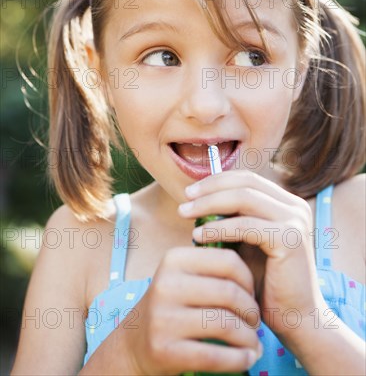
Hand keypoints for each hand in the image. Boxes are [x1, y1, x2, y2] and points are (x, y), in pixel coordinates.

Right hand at [120, 246, 261, 374]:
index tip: (252, 294)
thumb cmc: (173, 304)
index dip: (249, 279)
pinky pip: (215, 356)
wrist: (134, 342)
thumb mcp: (183, 275)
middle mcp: (166, 285)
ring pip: (226, 325)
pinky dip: (239, 359)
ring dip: (249, 338)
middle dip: (252, 310)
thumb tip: (256, 254)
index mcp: (174, 259)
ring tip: (254, 342)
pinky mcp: (164, 350)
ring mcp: (163, 319)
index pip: (228, 261)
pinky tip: (247, 358)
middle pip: (230, 293)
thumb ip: (212, 264)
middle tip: (256, 321)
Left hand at [178, 170, 324, 339]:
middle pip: (245, 182)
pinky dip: (219, 227)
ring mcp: (295, 220)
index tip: (190, 192)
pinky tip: (199, 236)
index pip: (247, 178)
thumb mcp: (246, 243)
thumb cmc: (265, 283)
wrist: (295, 319)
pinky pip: (246, 225)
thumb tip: (195, 201)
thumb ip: (231, 220)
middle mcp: (295, 206)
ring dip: (209, 204)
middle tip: (184, 199)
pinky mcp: (290, 239)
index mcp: (286, 203)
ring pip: (244, 197)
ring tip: (185, 214)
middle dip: (210, 188)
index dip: (216, 180)